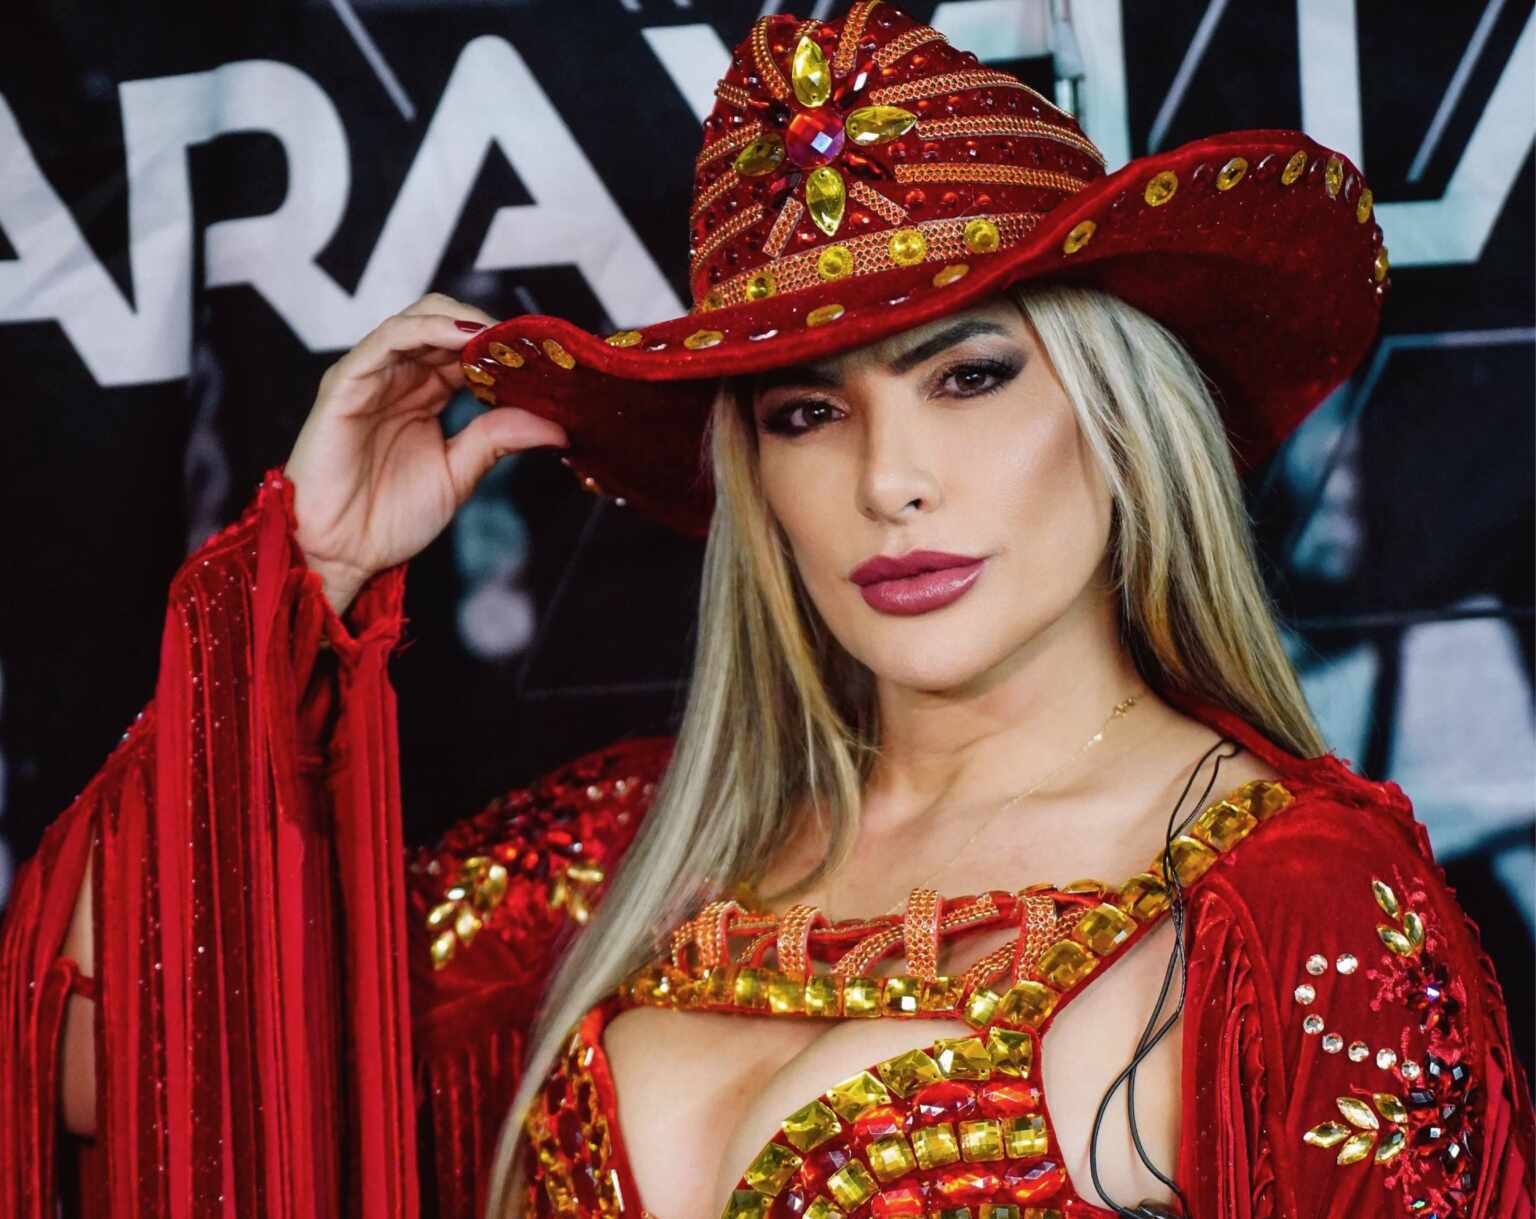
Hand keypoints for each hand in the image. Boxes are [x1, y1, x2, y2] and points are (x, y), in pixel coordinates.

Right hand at [284, 292, 568, 615]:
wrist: (343, 554)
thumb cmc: (390, 517)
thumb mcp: (459, 473)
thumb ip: (498, 439)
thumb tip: (558, 427)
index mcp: (426, 393)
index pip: (468, 349)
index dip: (504, 346)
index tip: (547, 355)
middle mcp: (399, 376)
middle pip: (446, 323)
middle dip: (490, 328)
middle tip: (530, 344)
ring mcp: (371, 376)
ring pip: (419, 320)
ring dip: (465, 323)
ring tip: (503, 337)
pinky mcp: (345, 383)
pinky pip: (386, 340)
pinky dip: (427, 331)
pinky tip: (465, 338)